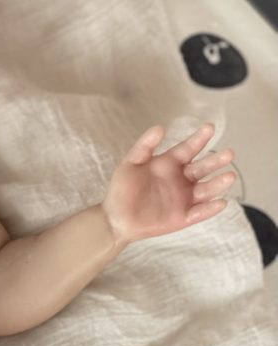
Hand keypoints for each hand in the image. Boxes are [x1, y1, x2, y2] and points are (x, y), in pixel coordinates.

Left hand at [101, 123, 235, 244]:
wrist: (116, 218)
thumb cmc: (122, 189)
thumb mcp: (130, 163)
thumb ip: (145, 146)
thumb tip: (160, 127)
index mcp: (170, 163)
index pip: (189, 148)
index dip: (199, 139)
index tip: (209, 128)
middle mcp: (181, 179)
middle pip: (203, 168)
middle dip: (216, 161)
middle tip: (229, 153)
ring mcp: (184, 198)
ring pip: (206, 190)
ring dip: (218, 183)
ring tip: (229, 176)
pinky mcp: (183, 217)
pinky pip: (200, 212)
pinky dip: (210, 209)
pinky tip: (221, 202)